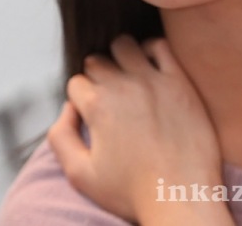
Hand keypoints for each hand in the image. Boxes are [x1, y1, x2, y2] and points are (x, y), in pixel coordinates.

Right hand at [47, 35, 227, 223]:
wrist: (180, 197)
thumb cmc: (133, 191)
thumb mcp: (80, 175)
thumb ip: (61, 137)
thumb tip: (68, 108)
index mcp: (98, 105)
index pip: (76, 83)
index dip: (81, 99)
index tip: (93, 115)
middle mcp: (123, 86)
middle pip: (97, 61)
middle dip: (97, 77)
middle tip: (110, 100)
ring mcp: (153, 80)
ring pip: (124, 45)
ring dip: (120, 57)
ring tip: (127, 78)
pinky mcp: (179, 81)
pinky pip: (160, 45)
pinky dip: (151, 50)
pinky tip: (151, 69)